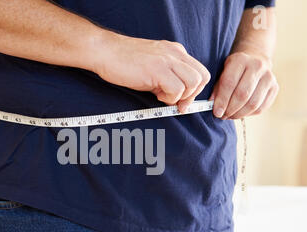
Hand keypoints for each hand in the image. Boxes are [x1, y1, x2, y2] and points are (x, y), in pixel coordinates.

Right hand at [92, 33, 210, 112]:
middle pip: (202, 77)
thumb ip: (166, 77)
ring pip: (193, 83)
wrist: (105, 51)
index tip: (182, 101)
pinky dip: (169, 98)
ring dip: (180, 96)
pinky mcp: (158, 70)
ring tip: (162, 96)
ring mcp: (167, 60)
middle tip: (176, 103)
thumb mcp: (152, 66)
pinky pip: (177, 89)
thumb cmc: (124, 61)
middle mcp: (175, 53)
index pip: (200, 71)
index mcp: (175, 52)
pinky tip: (155, 95)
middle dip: (192, 95)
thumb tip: (176, 97)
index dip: (195, 90)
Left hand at [211, 51, 278, 119]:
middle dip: (230, 109)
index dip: (222, 100)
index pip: (229, 83)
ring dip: (239, 114)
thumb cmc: (234, 71)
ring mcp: (269, 77)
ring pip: (253, 104)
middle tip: (222, 116)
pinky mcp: (275, 88)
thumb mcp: (222, 73)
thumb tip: (215, 107)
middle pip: (242, 95)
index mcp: (240, 60)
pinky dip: (248, 114)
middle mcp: (257, 66)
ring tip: (230, 116)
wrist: (255, 61)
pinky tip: (240, 113)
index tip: (216, 112)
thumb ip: (217, 89)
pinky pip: (261, 108)